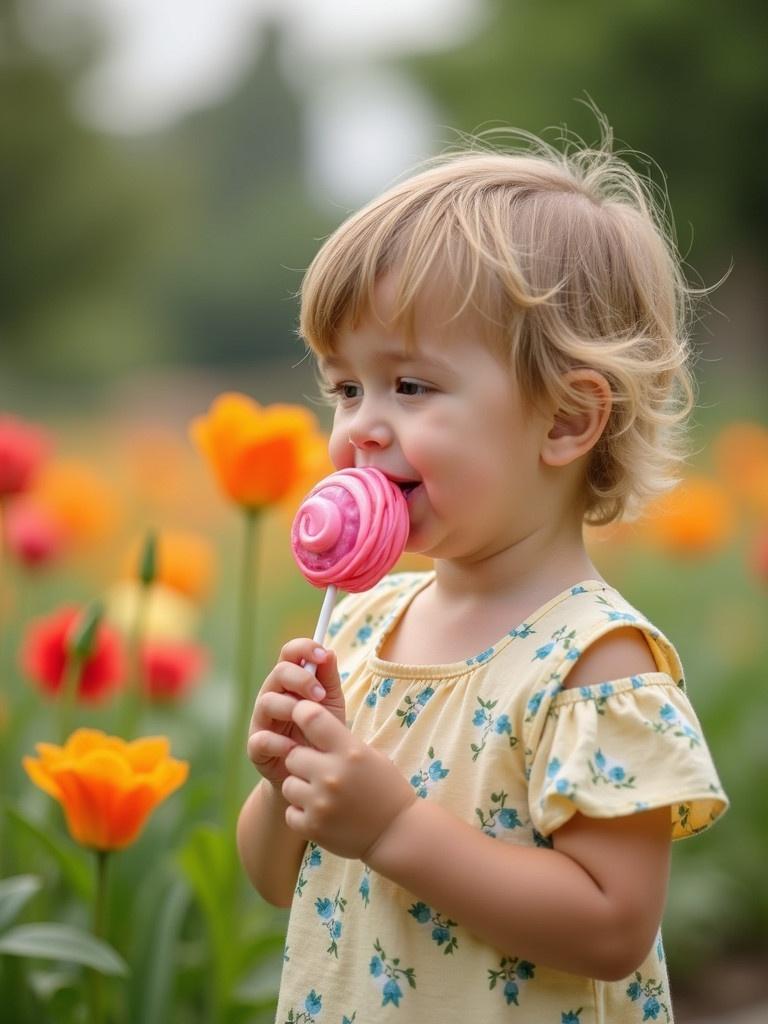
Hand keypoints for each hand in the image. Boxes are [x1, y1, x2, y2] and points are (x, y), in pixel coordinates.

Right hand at [246, 638, 345, 787]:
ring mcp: (262, 720)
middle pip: (278, 673)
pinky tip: (296, 748)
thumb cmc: (321, 733)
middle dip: (302, 679)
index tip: (323, 655)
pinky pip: (261, 739)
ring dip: (291, 708)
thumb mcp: (331, 705)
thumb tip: (329, 652)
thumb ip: (329, 679)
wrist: (312, 775)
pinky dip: (279, 742)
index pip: (289, 653)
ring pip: (267, 702)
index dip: (304, 648)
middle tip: (321, 695)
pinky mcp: (256, 748)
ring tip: (311, 721)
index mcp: (290, 682)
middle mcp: (272, 695)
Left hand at [281, 699, 416, 860]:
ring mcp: (320, 803)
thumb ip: (339, 740)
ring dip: (301, 788)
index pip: (311, 718)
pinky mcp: (313, 828)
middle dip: (303, 760)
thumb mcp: (369, 755)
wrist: (397, 833)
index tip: (303, 718)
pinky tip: (321, 813)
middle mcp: (332, 775)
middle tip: (318, 769)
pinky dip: (302, 813)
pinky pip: (290, 812)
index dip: (302, 713)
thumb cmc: (385, 788)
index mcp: (350, 752)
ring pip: (288, 785)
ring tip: (321, 794)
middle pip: (293, 755)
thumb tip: (308, 719)